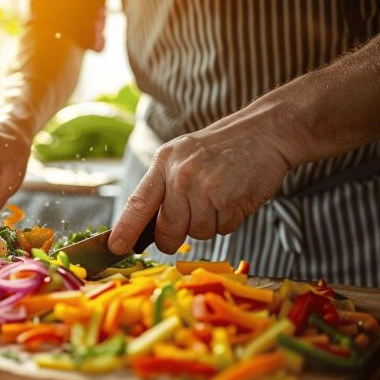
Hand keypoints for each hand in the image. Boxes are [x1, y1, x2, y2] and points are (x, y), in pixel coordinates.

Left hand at [109, 99, 298, 254]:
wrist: (264, 133)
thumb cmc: (220, 148)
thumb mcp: (182, 156)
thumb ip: (163, 186)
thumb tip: (145, 226)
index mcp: (164, 163)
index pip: (138, 203)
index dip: (125, 229)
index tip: (116, 247)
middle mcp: (181, 176)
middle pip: (168, 230)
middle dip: (174, 237)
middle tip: (189, 218)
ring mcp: (206, 188)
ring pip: (197, 233)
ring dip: (209, 223)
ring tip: (219, 196)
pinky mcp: (230, 200)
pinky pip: (222, 229)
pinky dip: (228, 219)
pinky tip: (233, 197)